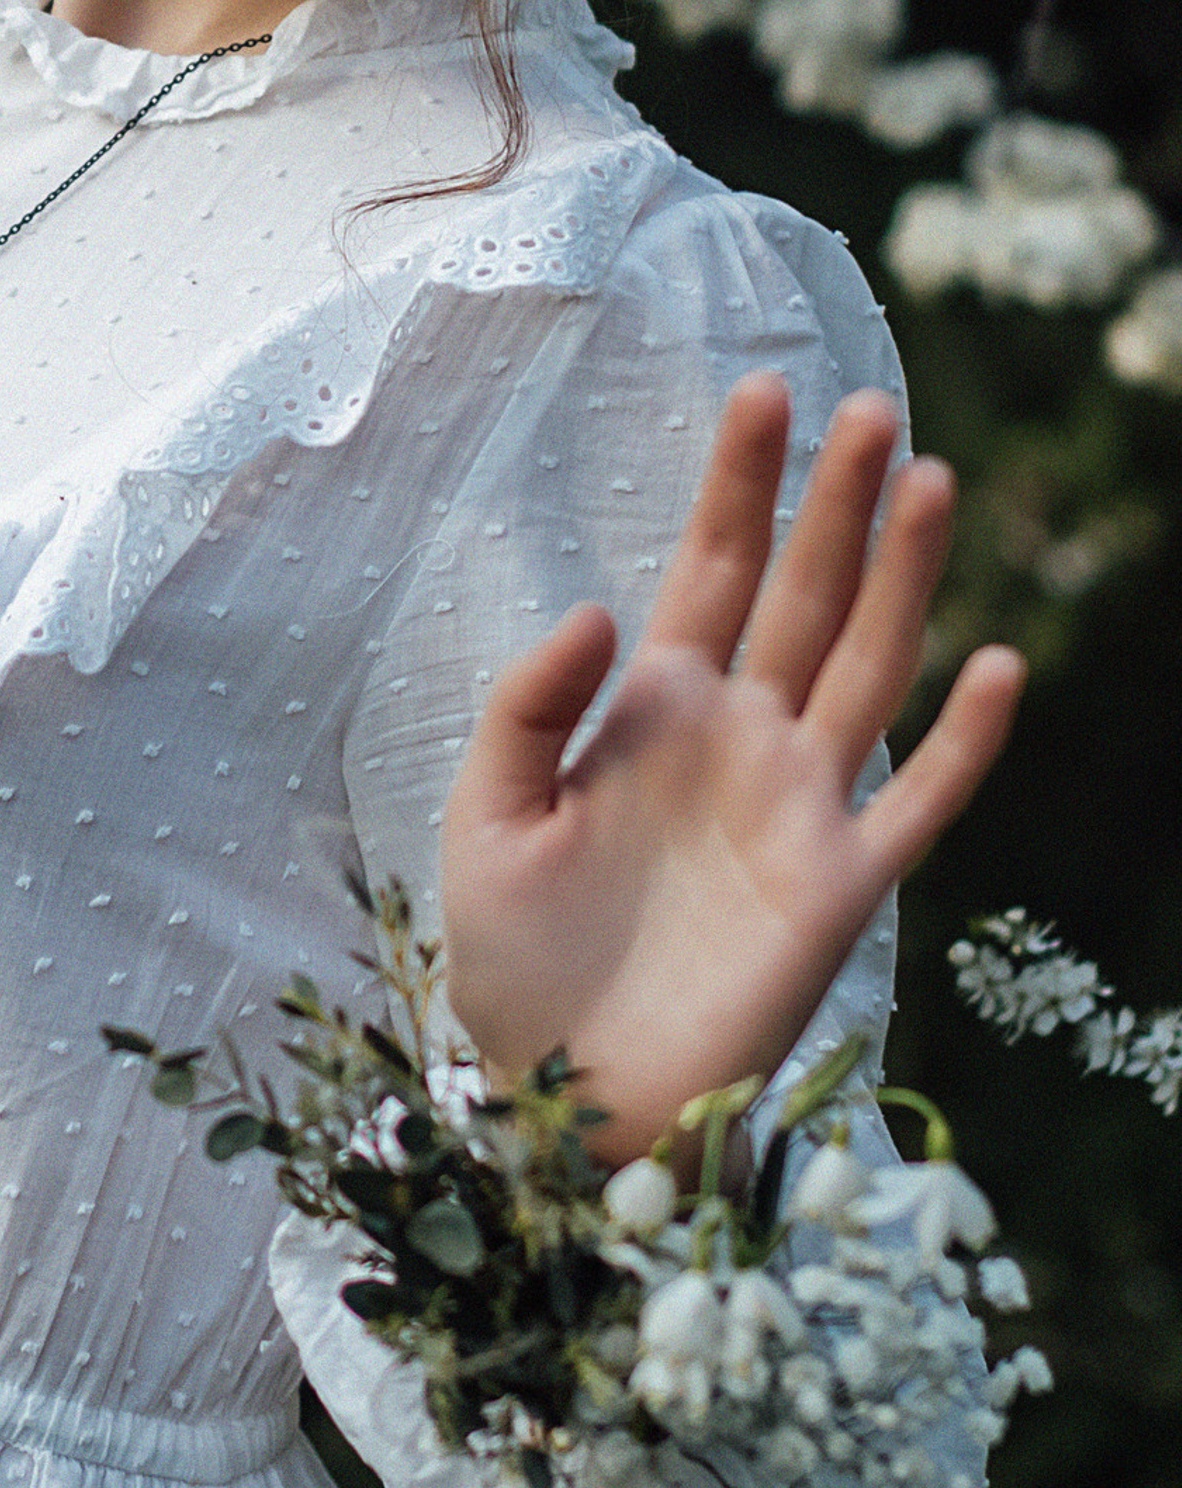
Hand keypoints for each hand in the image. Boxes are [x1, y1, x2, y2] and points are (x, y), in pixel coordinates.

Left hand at [439, 378, 1025, 1167]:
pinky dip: (966, 741)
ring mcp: (798, 807)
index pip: (712, 566)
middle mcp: (741, 738)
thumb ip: (532, 704)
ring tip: (932, 483)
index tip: (765, 389)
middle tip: (873, 407)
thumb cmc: (513, 958)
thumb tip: (604, 607)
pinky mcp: (838, 889)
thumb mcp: (487, 813)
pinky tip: (999, 665)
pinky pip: (918, 804)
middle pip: (805, 593)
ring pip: (869, 666)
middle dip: (838, 502)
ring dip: (905, 578)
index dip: (741, 482)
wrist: (558, 1098)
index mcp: (656, 707)